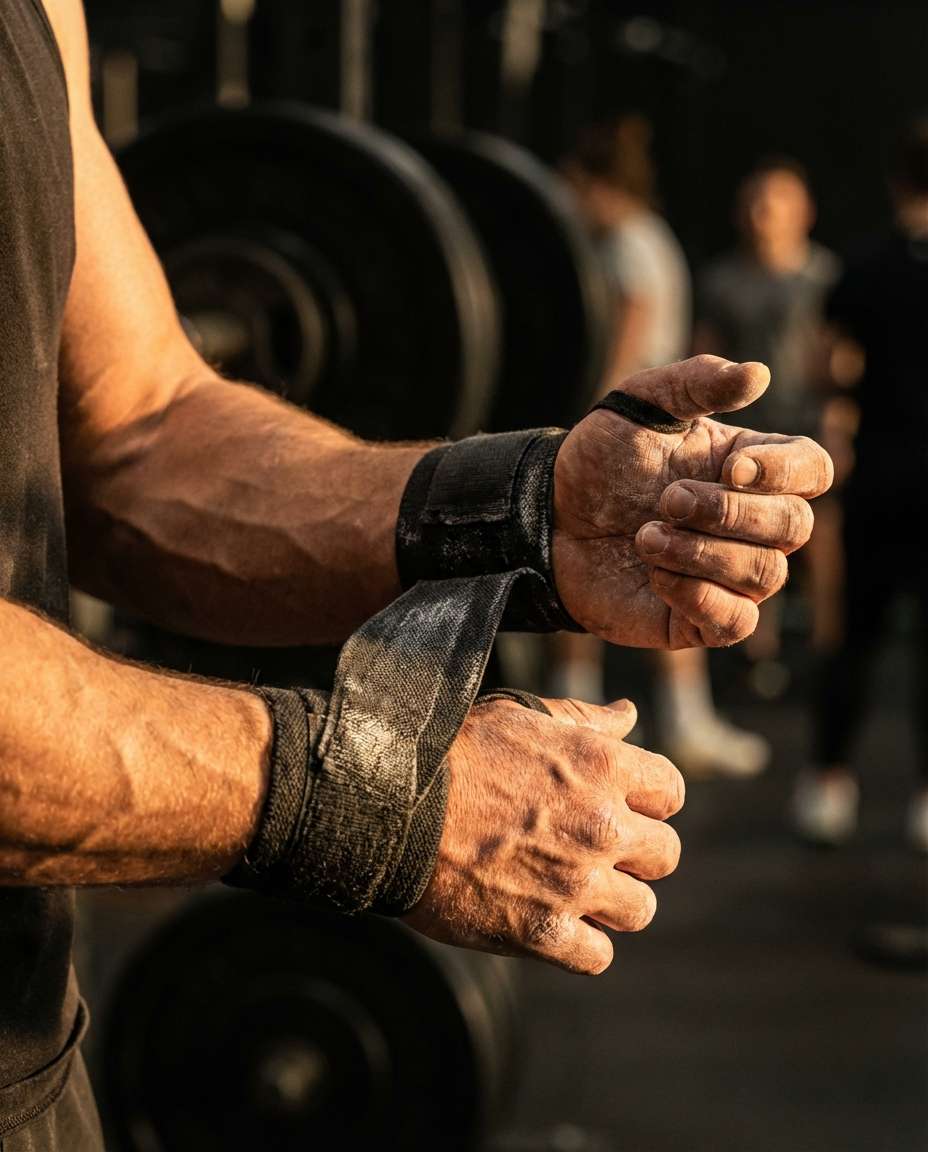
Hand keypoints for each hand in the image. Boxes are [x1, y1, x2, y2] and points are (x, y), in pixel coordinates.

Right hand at [404, 696, 682, 973]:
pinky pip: (597, 956)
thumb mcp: (521, 717)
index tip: (619, 806)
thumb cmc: (454, 751)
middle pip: (665, 855)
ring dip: (611, 903)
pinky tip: (550, 922)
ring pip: (640, 911)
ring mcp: (576, 883)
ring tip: (571, 889)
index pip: (670, 792)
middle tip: (591, 850)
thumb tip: (629, 714)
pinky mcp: (544, 933)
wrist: (392, 805)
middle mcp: (602, 825)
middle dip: (634, 854)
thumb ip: (583, 719)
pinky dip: (579, 945)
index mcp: (603, 766)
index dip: (647, 801)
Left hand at [553, 355, 834, 647]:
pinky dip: (700, 598)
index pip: (813, 470)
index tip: (732, 469)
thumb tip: (758, 374)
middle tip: (666, 500)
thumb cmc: (601, 461)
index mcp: (752, 467)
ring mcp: (731, 575)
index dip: (786, 472)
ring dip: (703, 553)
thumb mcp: (640, 405)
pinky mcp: (702, 618)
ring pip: (766, 575)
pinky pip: (736, 623)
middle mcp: (753, 524)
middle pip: (795, 526)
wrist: (550, 517)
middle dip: (730, 513)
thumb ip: (696, 383)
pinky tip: (656, 576)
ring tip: (645, 536)